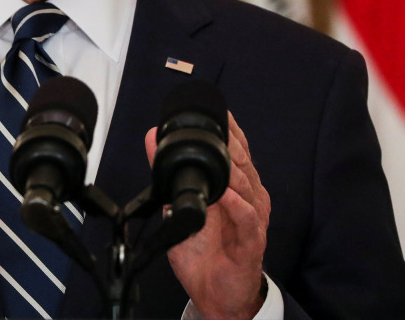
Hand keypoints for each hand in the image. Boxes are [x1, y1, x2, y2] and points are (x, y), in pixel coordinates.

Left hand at [145, 112, 270, 319]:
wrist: (215, 293)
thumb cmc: (205, 251)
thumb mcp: (181, 206)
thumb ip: (168, 173)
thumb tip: (151, 139)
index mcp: (237, 187)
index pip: (238, 151)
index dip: (231, 130)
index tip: (219, 112)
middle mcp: (249, 198)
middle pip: (244, 162)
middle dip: (231, 144)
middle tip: (215, 129)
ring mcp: (253, 218)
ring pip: (247, 186)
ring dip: (232, 172)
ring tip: (217, 159)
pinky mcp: (252, 241)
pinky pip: (247, 218)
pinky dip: (236, 204)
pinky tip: (225, 195)